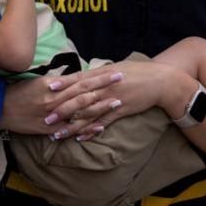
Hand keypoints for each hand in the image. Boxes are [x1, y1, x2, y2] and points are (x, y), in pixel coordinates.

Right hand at [0, 67, 125, 137]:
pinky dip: (86, 127)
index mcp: (52, 84)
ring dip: (100, 106)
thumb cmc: (18, 92)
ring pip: (81, 110)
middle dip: (104, 87)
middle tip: (122, 81)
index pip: (80, 79)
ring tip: (117, 102)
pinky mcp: (49, 129)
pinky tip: (101, 125)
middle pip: (84, 92)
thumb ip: (57, 81)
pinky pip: (71, 129)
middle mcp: (54, 98)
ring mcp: (53, 115)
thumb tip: (75, 78)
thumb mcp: (37, 81)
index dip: (98, 76)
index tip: (113, 71)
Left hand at [47, 60, 189, 140]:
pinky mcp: (121, 111)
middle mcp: (105, 86)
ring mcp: (113, 99)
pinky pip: (103, 122)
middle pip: (79, 99)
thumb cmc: (137, 71)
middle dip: (62, 109)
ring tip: (58, 134)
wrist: (159, 80)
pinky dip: (91, 131)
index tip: (46, 88)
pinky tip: (81, 138)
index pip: (78, 79)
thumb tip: (81, 77)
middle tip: (46, 118)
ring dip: (72, 125)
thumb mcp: (115, 67)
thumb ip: (97, 74)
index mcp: (102, 74)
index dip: (62, 84)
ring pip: (88, 114)